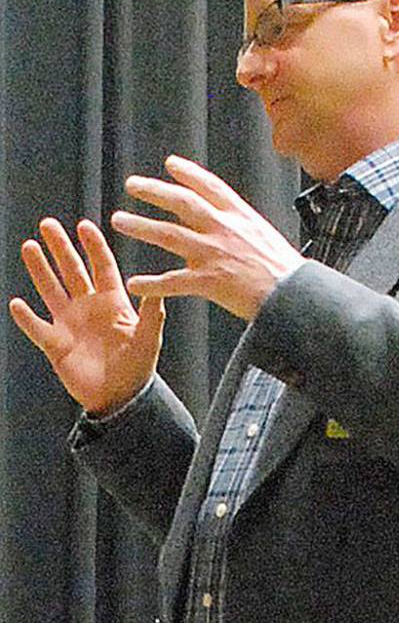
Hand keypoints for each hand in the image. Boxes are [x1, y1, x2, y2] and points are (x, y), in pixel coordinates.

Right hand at [9, 218, 164, 414]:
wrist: (121, 398)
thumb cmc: (138, 368)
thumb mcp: (149, 337)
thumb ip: (152, 313)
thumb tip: (157, 288)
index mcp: (113, 302)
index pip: (102, 267)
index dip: (93, 246)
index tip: (84, 225)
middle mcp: (89, 308)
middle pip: (72, 271)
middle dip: (60, 248)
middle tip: (48, 225)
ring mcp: (70, 324)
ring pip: (51, 290)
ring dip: (40, 269)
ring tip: (29, 247)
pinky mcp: (56, 345)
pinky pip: (38, 327)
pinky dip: (26, 317)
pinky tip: (16, 303)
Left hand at [111, 155, 305, 320]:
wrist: (295, 296)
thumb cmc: (286, 272)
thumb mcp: (267, 237)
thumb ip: (244, 229)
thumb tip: (232, 224)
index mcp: (241, 217)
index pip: (210, 186)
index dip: (188, 173)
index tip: (170, 164)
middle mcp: (224, 229)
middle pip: (182, 203)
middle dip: (154, 191)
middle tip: (132, 184)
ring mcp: (214, 254)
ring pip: (169, 235)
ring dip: (141, 226)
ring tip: (119, 220)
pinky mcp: (209, 281)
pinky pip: (173, 281)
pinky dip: (152, 284)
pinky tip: (134, 284)